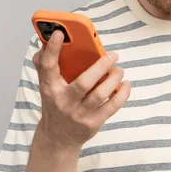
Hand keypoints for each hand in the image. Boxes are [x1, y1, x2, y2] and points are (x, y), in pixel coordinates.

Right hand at [32, 30, 130, 149]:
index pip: (48, 66)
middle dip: (101, 66)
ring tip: (119, 69)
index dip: (52, 49)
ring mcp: (79, 114)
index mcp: (49, 88)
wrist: (58, 138)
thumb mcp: (46, 86)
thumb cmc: (55, 104)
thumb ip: (45, 65)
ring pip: (100, 94)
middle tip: (112, 55)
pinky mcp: (93, 123)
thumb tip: (45, 43)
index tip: (60, 32)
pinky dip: (122, 93)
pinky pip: (112, 106)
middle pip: (84, 82)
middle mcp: (63, 101)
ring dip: (114, 79)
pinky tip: (125, 84)